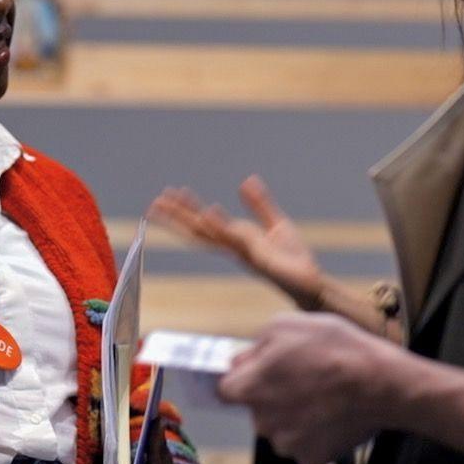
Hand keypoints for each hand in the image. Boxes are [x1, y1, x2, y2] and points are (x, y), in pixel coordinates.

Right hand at [151, 177, 324, 308]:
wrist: (310, 283)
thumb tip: (246, 181)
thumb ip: (260, 204)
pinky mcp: (257, 257)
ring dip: (188, 218)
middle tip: (152, 203)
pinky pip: (234, 239)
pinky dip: (219, 226)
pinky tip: (208, 213)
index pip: (204, 222)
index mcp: (236, 238)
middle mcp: (234, 246)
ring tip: (168, 203)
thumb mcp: (276, 224)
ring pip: (209, 233)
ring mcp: (243, 252)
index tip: (170, 193)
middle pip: (197, 229)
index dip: (186, 209)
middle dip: (175, 217)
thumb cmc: (293, 258)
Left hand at [218, 312, 415, 463]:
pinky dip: (316, 434)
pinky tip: (334, 415)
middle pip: (257, 410)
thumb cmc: (334, 348)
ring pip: (282, 429)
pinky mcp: (312, 459)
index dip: (243, 379)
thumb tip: (242, 361)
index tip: (260, 374)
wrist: (381, 384)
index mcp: (248, 388)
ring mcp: (287, 444)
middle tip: (303, 379)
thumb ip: (255, 346)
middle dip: (272, 397)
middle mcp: (261, 421)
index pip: (226, 390)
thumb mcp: (286, 325)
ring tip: (324, 396)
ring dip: (295, 417)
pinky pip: (305, 446)